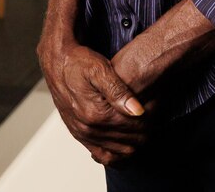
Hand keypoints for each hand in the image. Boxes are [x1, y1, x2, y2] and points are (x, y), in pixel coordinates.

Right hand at [38, 38, 148, 165]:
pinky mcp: (78, 132)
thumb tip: (138, 111)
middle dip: (141, 135)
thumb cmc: (78, 62)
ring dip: (129, 145)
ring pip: (112, 150)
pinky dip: (113, 151)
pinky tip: (124, 144)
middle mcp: (86, 128)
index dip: (146, 124)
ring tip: (144, 133)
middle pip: (122, 142)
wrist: (57, 62)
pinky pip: (98, 151)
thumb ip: (119, 91)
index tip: (157, 115)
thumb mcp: (100, 69)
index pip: (129, 128)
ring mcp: (81, 132)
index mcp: (94, 114)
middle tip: (154, 125)